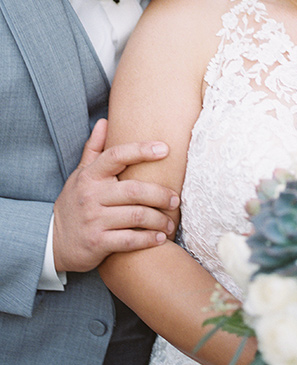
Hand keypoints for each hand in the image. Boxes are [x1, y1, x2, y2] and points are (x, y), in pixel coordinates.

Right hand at [52, 119, 178, 272]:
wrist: (52, 241)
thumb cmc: (75, 202)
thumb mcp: (80, 174)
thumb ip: (94, 149)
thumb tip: (104, 121)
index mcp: (90, 176)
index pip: (116, 156)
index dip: (141, 150)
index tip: (165, 149)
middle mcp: (91, 196)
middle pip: (134, 190)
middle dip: (160, 195)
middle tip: (176, 200)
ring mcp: (94, 220)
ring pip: (136, 216)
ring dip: (159, 220)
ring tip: (170, 223)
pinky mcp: (97, 243)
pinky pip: (130, 240)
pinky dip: (148, 240)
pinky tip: (159, 238)